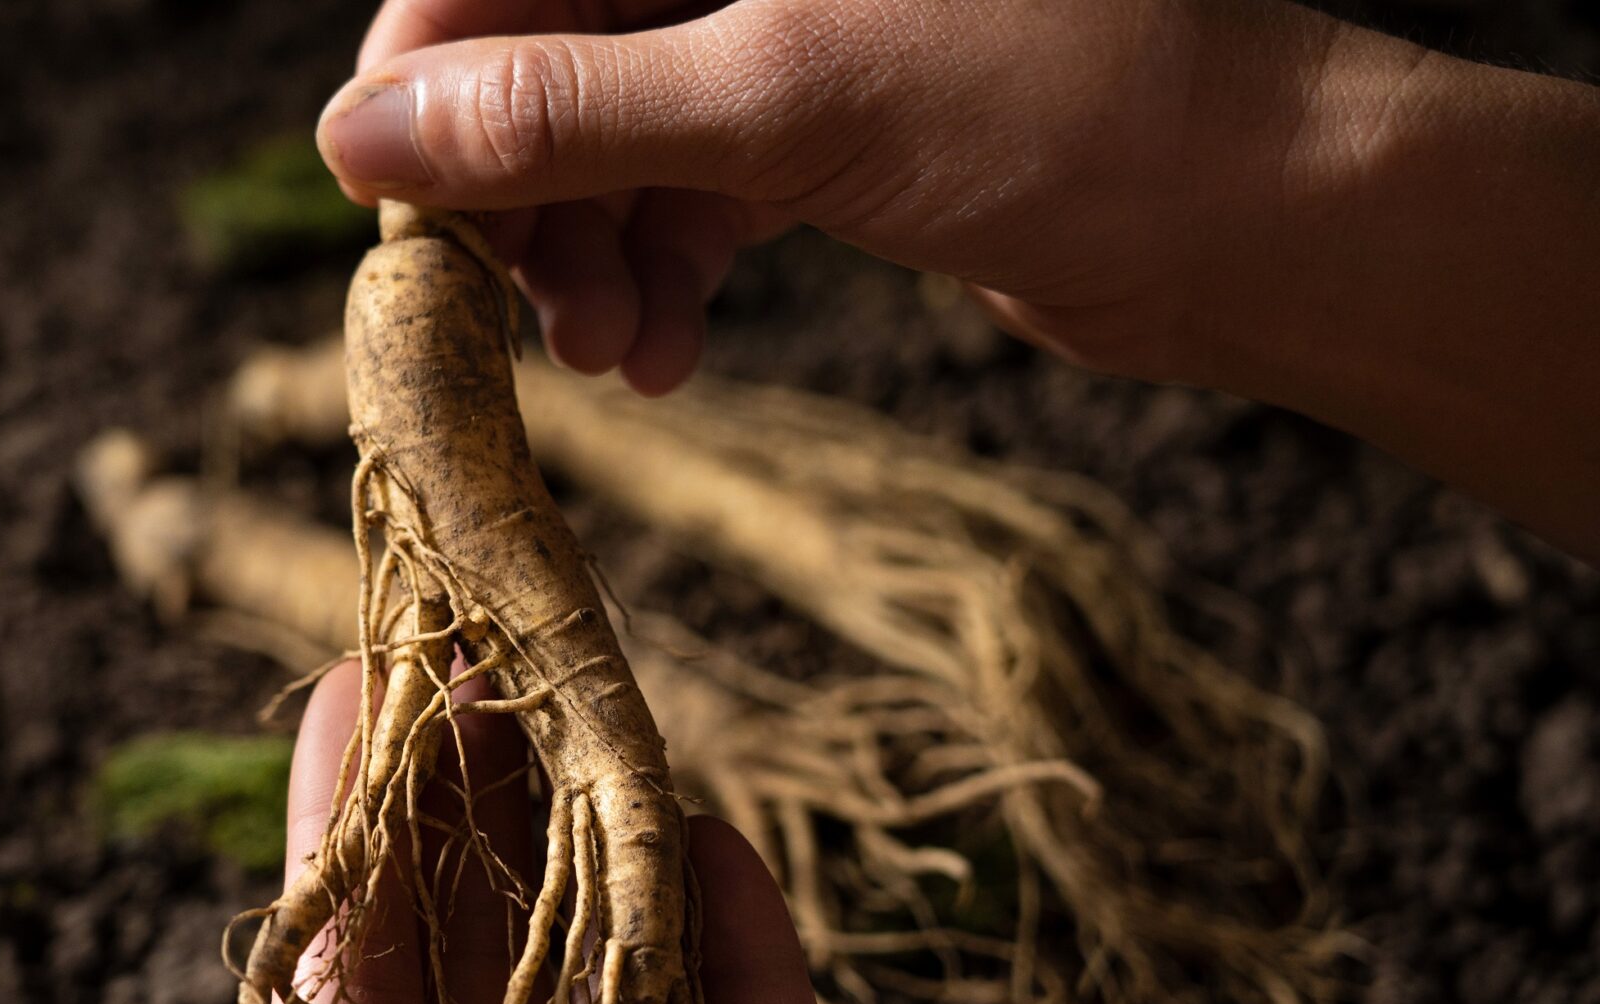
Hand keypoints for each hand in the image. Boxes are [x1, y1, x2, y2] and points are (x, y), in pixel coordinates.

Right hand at [317, 0, 1599, 558]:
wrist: (1250, 213)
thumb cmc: (1064, 104)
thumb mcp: (783, 96)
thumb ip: (565, 109)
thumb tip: (366, 137)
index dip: (426, 84)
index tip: (401, 218)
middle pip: (541, 60)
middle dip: (521, 199)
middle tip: (531, 319)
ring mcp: (778, 38)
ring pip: (609, 144)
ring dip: (589, 260)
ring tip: (620, 355)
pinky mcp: (820, 127)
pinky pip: (686, 196)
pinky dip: (663, 276)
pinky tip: (668, 352)